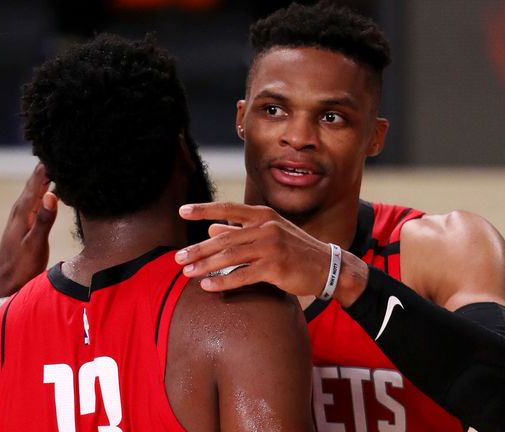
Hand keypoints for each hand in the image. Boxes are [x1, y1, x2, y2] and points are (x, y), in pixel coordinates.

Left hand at [0, 163, 57, 315]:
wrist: (3, 287)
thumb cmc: (19, 269)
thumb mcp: (35, 246)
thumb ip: (44, 220)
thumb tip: (52, 194)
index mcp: (23, 213)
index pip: (37, 181)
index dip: (48, 165)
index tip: (59, 147)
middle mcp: (20, 212)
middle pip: (35, 182)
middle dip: (46, 166)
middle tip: (59, 148)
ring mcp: (22, 219)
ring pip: (35, 190)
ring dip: (45, 177)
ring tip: (56, 163)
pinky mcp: (25, 227)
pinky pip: (37, 201)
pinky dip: (45, 191)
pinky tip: (51, 192)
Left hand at [175, 202, 335, 297]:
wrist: (326, 266)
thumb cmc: (295, 249)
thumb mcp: (269, 233)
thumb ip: (240, 230)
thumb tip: (212, 227)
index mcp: (263, 215)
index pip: (227, 208)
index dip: (203, 209)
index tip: (182, 211)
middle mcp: (266, 227)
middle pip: (223, 238)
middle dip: (198, 249)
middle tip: (178, 258)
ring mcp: (271, 246)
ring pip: (230, 256)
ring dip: (205, 266)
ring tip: (187, 272)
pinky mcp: (276, 268)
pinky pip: (242, 275)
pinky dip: (223, 281)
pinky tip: (208, 286)